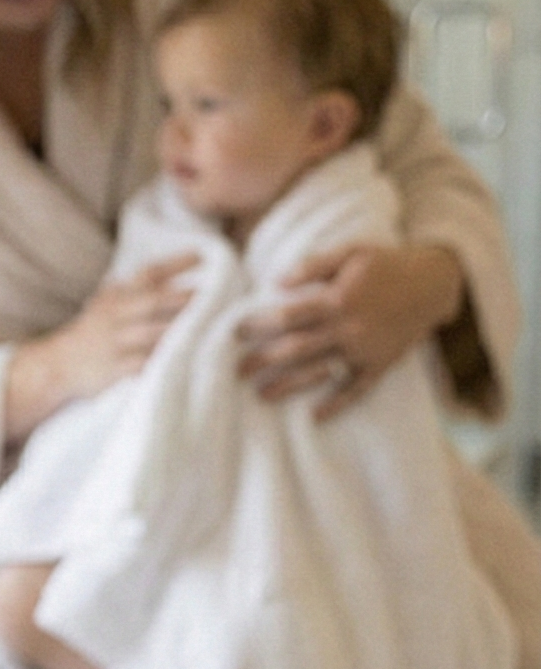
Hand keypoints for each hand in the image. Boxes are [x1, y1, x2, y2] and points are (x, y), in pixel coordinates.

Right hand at [9, 252, 196, 423]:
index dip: (175, 263)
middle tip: (209, 293)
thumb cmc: (91, 333)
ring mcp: (115, 343)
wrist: (56, 364)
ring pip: (151, 333)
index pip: (148, 274)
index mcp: (117, 297)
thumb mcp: (105, 303)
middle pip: (152, 302)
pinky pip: (144, 365)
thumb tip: (166, 272)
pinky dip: (163, 362)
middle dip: (180, 297)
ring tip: (208, 327)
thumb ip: (132, 289)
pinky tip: (186, 361)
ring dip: (178, 329)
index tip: (203, 255)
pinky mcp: (115, 369)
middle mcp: (116, 316)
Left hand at [236, 242, 464, 419]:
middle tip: (238, 371)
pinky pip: (356, 390)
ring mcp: (365, 350)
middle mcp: (348, 329)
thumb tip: (276, 282)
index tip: (235, 333)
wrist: (434, 283)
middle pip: (296, 349)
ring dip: (289, 386)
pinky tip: (314, 416)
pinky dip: (336, 404)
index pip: (287, 317)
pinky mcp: (381, 365)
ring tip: (262, 395)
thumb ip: (312, 265)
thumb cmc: (385, 263)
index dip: (258, 326)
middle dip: (264, 361)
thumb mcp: (349, 251)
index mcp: (337, 300)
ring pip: (320, 372)